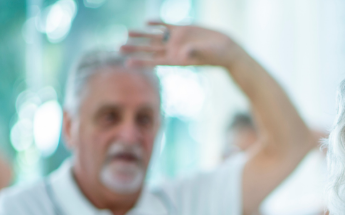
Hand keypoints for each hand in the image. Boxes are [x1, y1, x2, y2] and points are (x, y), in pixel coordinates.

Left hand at [121, 21, 242, 68]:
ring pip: (154, 37)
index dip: (141, 61)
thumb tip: (183, 51)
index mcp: (177, 60)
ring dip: (141, 35)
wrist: (226, 48)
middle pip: (150, 49)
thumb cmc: (217, 55)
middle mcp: (174, 50)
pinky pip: (166, 26)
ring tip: (127, 32)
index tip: (127, 62)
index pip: (154, 61)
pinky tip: (148, 22)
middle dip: (135, 48)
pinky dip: (157, 23)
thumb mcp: (205, 54)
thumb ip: (194, 52)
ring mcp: (177, 40)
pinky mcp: (182, 30)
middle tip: (118, 48)